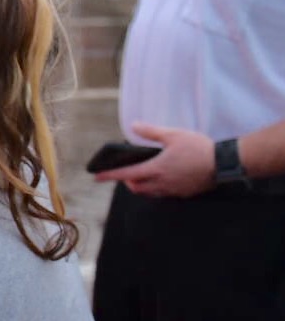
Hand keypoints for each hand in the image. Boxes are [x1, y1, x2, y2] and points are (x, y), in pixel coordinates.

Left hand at [94, 122, 214, 196]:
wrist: (225, 163)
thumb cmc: (199, 148)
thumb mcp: (173, 135)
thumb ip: (151, 132)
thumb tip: (134, 126)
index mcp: (156, 169)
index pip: (126, 174)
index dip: (109, 175)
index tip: (96, 177)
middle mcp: (162, 183)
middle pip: (136, 187)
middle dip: (127, 182)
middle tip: (126, 172)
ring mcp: (173, 190)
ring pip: (149, 193)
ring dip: (141, 186)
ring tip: (143, 174)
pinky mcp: (184, 194)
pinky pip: (163, 194)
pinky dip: (156, 188)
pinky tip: (163, 178)